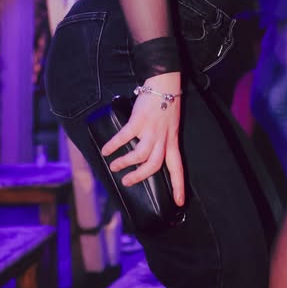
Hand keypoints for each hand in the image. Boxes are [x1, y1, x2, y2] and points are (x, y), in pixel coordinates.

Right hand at [102, 80, 183, 206]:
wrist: (165, 85)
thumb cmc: (166, 105)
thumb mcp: (170, 127)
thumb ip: (161, 140)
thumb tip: (145, 154)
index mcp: (172, 142)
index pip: (178, 168)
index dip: (179, 186)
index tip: (180, 202)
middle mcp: (163, 139)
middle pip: (154, 165)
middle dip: (139, 177)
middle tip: (126, 182)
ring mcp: (151, 130)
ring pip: (140, 155)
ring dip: (125, 163)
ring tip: (114, 166)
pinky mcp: (139, 121)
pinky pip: (125, 137)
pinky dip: (114, 145)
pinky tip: (106, 149)